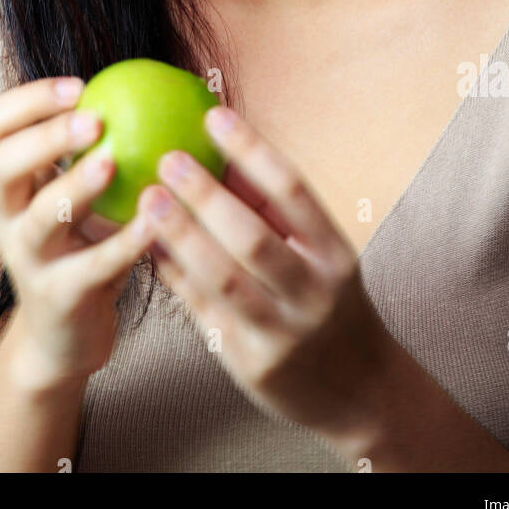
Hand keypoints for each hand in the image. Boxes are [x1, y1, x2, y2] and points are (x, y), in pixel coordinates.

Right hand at [0, 77, 153, 386]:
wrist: (65, 336)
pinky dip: (124, 241)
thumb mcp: (77, 194)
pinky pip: (92, 265)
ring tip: (113, 161)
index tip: (80, 85)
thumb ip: (96, 145)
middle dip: (45, 137)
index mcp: (6, 184)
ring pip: (41, 216)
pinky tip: (156, 220)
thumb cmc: (82, 246)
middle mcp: (5, 218)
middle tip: (94, 120)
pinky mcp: (57, 297)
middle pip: (1, 165)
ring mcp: (26, 260)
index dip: (27, 100)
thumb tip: (155, 79)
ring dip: (76, 183)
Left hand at [136, 104, 385, 452]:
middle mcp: (313, 293)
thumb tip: (216, 151)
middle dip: (205, 196)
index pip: (292, 189)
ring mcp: (281, 333)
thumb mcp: (321, 254)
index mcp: (335, 252)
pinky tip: (147, 246)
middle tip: (167, 159)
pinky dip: (175, 274)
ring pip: (222, 278)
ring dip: (179, 235)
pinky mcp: (250, 363)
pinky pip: (203, 310)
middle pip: (252, 237)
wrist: (361, 392)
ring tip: (147, 199)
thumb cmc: (331, 302)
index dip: (251, 149)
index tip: (213, 116)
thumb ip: (272, 211)